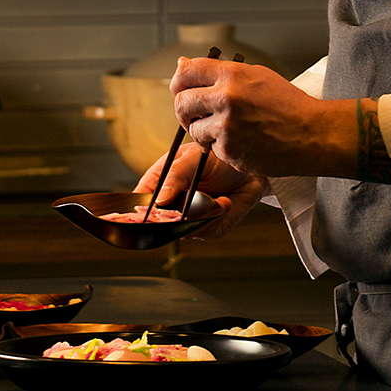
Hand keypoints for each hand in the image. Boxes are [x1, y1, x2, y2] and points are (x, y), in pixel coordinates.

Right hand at [134, 142, 266, 240]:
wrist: (251, 169)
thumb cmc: (220, 157)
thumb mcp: (194, 158)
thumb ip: (175, 176)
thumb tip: (159, 200)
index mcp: (162, 180)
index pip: (140, 199)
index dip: (139, 209)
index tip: (148, 212)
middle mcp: (172, 202)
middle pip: (159, 222)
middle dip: (175, 217)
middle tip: (188, 207)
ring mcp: (189, 217)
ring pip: (183, 230)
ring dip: (201, 215)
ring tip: (216, 198)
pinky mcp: (208, 227)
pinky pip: (205, 232)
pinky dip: (216, 218)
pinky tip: (225, 203)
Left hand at [169, 57, 353, 178]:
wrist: (312, 134)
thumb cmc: (289, 105)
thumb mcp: (256, 76)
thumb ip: (219, 72)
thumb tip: (183, 65)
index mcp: (232, 74)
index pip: (186, 72)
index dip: (179, 82)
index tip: (181, 89)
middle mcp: (226, 98)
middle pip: (181, 102)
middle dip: (185, 111)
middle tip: (195, 115)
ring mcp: (227, 126)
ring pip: (193, 129)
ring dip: (203, 132)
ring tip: (227, 130)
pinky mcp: (230, 150)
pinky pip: (211, 149)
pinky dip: (222, 147)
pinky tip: (242, 142)